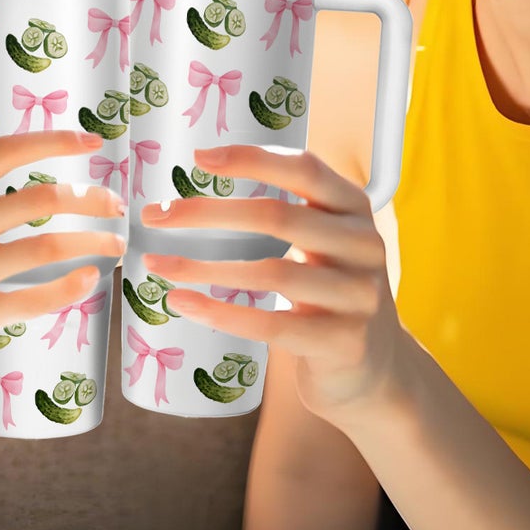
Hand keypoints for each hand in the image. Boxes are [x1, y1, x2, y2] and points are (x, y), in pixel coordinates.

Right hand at [0, 130, 124, 379]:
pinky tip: (88, 279)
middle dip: (88, 199)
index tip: (91, 143)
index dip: (53, 142)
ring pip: (43, 248)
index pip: (3, 153)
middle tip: (115, 205)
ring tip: (114, 244)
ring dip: (90, 243)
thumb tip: (41, 162)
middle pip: (36, 199)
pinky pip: (32, 299)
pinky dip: (68, 288)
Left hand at [140, 144, 412, 427]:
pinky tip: (184, 303)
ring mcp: (358, 296)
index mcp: (354, 208)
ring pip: (271, 273)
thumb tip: (196, 189)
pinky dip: (221, 313)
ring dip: (204, 267)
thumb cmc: (327, 295)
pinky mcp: (343, 343)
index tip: (198, 158)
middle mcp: (363, 245)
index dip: (252, 159)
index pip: (305, 168)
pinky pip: (272, 325)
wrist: (373, 372)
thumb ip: (285, 212)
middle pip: (279, 216)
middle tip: (156, 215)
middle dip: (208, 213)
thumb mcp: (323, 242)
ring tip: (157, 263)